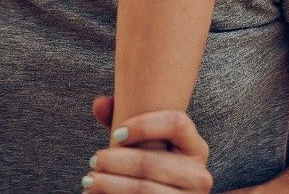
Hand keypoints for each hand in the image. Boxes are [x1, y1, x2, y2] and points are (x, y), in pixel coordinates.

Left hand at [85, 96, 212, 191]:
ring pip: (143, 188)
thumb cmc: (152, 167)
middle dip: (114, 161)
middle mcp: (199, 174)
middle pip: (150, 162)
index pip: (177, 123)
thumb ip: (124, 121)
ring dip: (110, 184)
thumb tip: (100, 104)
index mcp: (196, 148)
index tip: (116, 134)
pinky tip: (98, 193)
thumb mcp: (146, 146)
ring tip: (90, 179)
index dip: (144, 125)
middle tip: (93, 160)